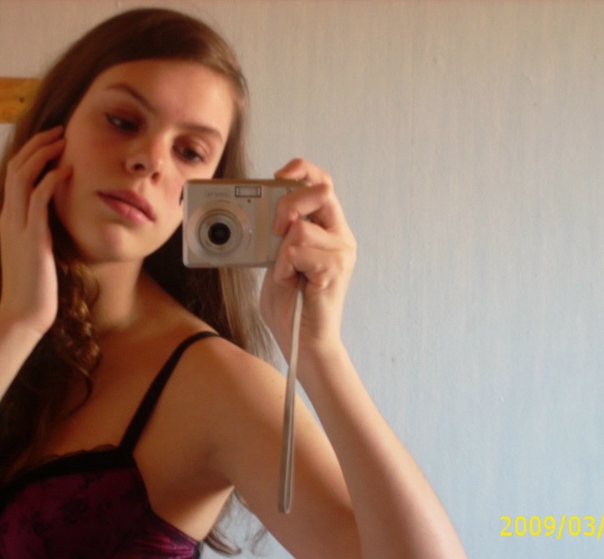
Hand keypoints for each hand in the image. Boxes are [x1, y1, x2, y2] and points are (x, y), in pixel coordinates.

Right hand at [0, 126, 71, 335]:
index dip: (33, 153)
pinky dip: (51, 181)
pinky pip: (38, 201)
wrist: (23, 314)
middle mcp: (10, 218)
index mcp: (10, 220)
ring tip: (64, 141)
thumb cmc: (36, 287)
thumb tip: (59, 218)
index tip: (54, 140)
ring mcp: (18, 227)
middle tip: (61, 131)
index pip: (16, 175)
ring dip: (43, 155)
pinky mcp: (31, 239)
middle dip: (38, 145)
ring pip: (23, 178)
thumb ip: (42, 230)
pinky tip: (67, 170)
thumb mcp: (38, 251)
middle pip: (16, 167)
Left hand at [260, 159, 356, 356]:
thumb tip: (263, 210)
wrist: (302, 342)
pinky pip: (296, 251)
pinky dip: (283, 268)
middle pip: (319, 191)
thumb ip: (278, 233)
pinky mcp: (334, 268)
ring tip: (287, 274)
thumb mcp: (277, 258)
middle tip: (275, 229)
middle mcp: (340, 237)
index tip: (280, 176)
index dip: (302, 170)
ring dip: (281, 253)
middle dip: (289, 203)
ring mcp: (341, 252)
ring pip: (300, 227)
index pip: (322, 182)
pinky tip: (292, 283)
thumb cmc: (290, 304)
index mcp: (329, 230)